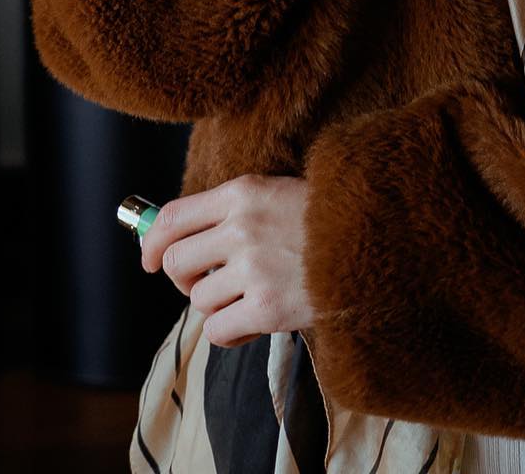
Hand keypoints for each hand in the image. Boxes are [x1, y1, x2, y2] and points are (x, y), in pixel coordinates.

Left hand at [139, 173, 320, 346]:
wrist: (375, 239)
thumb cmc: (325, 218)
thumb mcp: (275, 193)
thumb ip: (232, 209)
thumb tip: (177, 237)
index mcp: (242, 193)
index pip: (172, 217)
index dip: (150, 242)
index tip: (149, 260)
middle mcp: (241, 228)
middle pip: (175, 262)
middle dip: (185, 278)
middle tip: (208, 281)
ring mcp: (253, 269)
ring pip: (198, 300)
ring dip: (217, 304)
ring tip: (247, 296)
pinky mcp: (266, 307)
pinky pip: (218, 331)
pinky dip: (231, 331)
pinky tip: (255, 318)